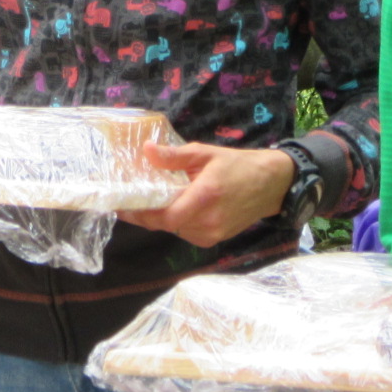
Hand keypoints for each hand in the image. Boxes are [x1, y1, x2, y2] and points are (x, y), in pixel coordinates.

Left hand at [118, 144, 294, 247]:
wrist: (271, 185)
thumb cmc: (237, 165)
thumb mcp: (205, 154)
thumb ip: (174, 156)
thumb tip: (147, 151)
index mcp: (204, 198)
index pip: (164, 217)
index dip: (140, 214)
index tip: (121, 206)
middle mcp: (208, 222)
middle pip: (166, 225)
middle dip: (146, 214)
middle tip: (130, 201)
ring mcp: (213, 234)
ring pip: (175, 230)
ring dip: (162, 218)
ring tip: (152, 201)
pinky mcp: (215, 240)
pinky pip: (186, 233)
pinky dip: (177, 221)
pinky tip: (175, 207)